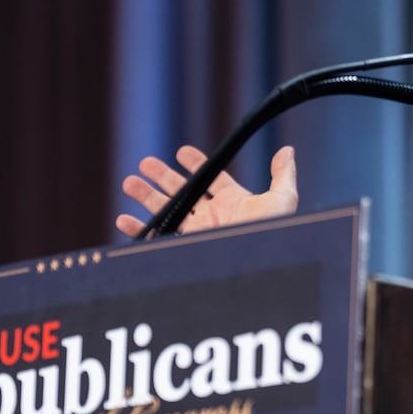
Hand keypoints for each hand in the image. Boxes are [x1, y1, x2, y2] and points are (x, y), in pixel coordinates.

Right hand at [115, 144, 298, 236]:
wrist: (260, 263)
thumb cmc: (275, 233)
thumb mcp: (281, 199)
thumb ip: (282, 174)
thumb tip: (287, 150)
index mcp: (233, 202)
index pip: (211, 178)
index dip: (196, 164)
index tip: (181, 152)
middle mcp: (214, 216)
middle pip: (183, 191)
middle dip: (162, 177)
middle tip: (145, 163)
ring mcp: (199, 232)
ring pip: (167, 211)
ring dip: (146, 197)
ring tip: (129, 183)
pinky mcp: (186, 249)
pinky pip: (158, 238)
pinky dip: (140, 230)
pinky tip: (125, 220)